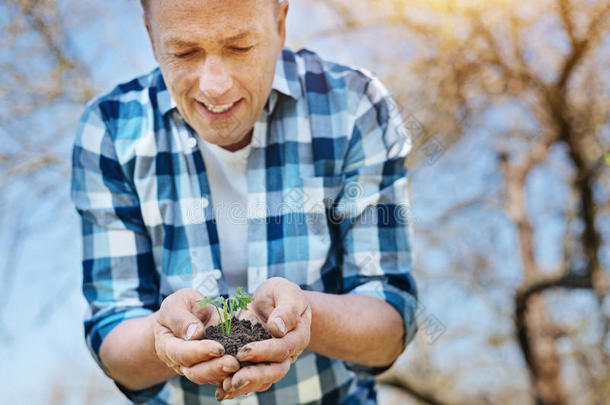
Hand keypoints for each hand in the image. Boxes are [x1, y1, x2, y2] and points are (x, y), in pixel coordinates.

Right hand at [153, 289, 240, 384]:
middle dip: (215, 368)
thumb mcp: (177, 303)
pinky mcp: (213, 366)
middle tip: (233, 363)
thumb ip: (181, 317)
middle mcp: (180, 362)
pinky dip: (233, 374)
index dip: (199, 352)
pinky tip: (246, 368)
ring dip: (225, 373)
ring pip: (210, 377)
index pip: (181, 353)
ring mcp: (197, 367)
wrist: (190, 315)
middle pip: (195, 372)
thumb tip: (194, 333)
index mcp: (167, 346)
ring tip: (240, 366)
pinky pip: (222, 375)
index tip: (218, 348)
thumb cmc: (181, 307)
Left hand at [215, 278, 310, 399]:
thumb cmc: (281, 294)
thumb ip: (286, 309)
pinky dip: (236, 387)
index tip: (243, 351)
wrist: (273, 301)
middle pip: (274, 371)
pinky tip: (220, 391)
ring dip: (244, 386)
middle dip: (254, 376)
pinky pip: (250, 379)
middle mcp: (288, 354)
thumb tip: (277, 329)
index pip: (283, 349)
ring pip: (262, 380)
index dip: (264, 352)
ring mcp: (273, 361)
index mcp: (297, 336)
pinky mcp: (258, 364)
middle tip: (234, 379)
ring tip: (224, 388)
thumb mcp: (286, 292)